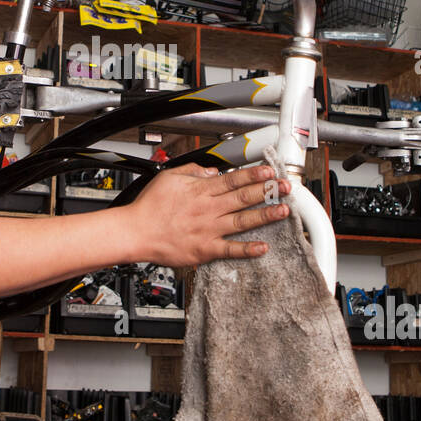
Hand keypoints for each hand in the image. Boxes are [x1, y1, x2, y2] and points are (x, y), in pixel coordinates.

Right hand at [125, 164, 290, 268]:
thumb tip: (212, 172)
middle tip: (285, 187)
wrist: (135, 232)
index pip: (233, 179)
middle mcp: (208, 209)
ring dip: (265, 215)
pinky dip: (247, 249)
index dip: (254, 174)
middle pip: (243, 197)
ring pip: (242, 221)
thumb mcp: (170, 177)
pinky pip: (230, 249)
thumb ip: (193, 172)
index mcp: (200, 190)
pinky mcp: (205, 249)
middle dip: (267, 191)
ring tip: (283, 210)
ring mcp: (208, 230)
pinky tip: (263, 247)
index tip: (270, 171)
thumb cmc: (149, 207)